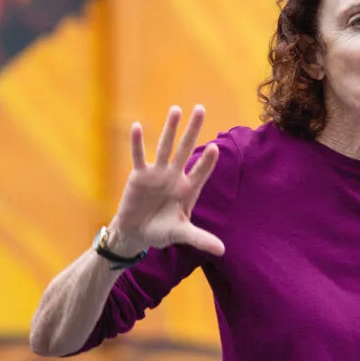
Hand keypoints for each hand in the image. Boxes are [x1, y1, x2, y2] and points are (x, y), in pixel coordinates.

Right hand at [109, 105, 224, 256]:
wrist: (137, 233)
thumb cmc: (162, 231)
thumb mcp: (182, 233)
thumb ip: (201, 239)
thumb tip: (222, 251)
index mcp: (188, 189)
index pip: (201, 171)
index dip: (207, 162)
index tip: (216, 149)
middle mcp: (174, 176)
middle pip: (185, 149)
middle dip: (193, 130)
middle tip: (201, 108)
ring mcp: (157, 173)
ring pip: (164, 147)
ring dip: (170, 129)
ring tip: (176, 109)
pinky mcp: (139, 176)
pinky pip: (138, 156)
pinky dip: (137, 143)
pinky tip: (136, 126)